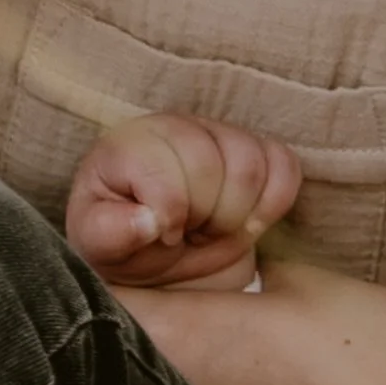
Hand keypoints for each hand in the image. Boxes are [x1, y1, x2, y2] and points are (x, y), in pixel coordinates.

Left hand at [65, 113, 300, 290]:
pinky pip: (285, 165)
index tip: (165, 234)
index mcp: (127, 145)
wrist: (162, 257)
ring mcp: (219, 134)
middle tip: (190, 234)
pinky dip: (273, 202)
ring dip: (236, 213)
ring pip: (250, 163)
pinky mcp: (258, 151)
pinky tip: (248, 223)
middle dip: (204, 214)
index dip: (170, 210)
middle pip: (210, 163)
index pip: (161, 167)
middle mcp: (173, 127)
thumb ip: (110, 233)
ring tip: (212, 229)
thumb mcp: (100, 246)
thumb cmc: (124, 243)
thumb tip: (148, 221)